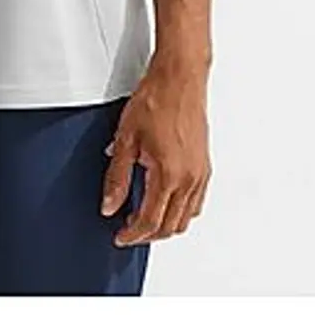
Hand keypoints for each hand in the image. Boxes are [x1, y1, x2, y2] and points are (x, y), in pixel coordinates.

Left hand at [100, 58, 210, 244]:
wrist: (179, 78)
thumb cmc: (155, 100)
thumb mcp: (126, 139)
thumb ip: (116, 177)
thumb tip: (110, 205)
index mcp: (168, 175)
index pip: (150, 221)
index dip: (132, 235)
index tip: (120, 236)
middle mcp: (189, 178)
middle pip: (170, 226)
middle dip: (148, 235)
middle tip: (128, 230)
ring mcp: (200, 173)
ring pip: (186, 218)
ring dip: (165, 224)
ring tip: (144, 218)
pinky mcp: (204, 165)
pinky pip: (196, 202)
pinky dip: (180, 211)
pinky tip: (165, 201)